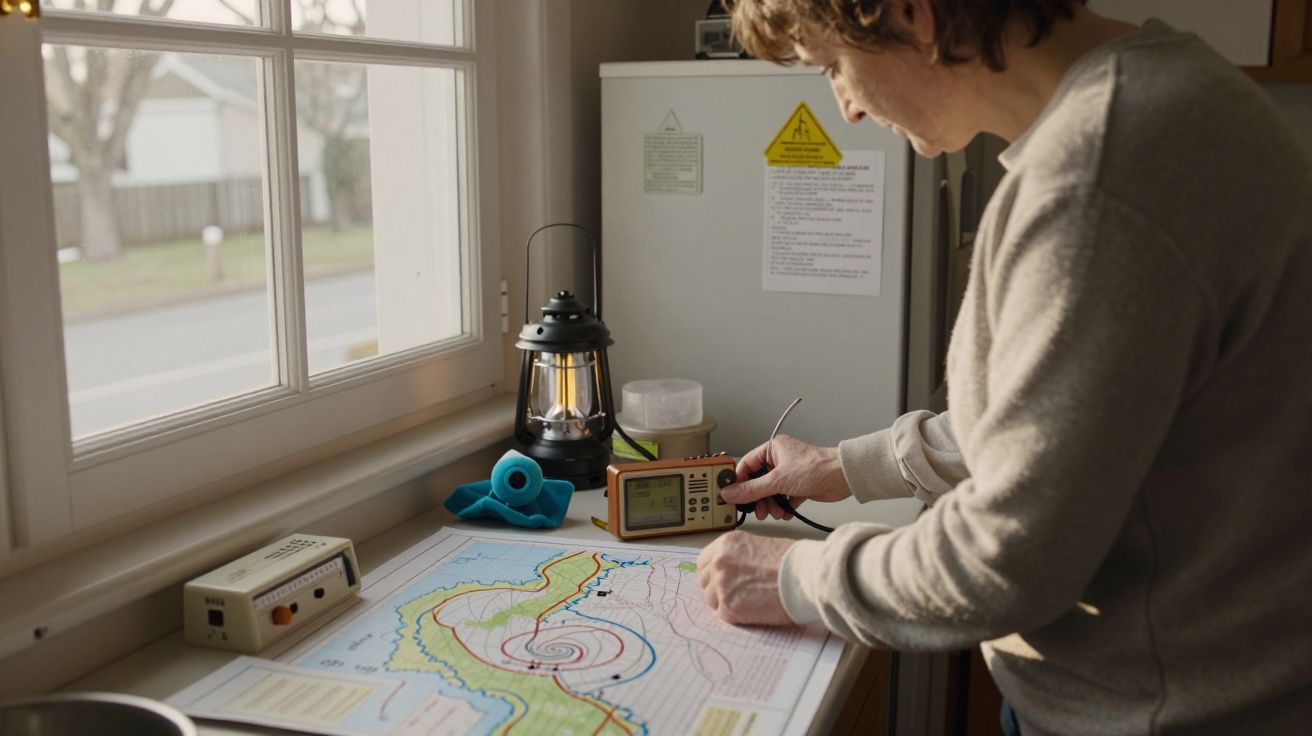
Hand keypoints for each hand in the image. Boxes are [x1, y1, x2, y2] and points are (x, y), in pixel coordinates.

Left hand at [696, 531, 796, 625]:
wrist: (805, 577)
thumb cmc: (792, 561)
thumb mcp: (759, 546)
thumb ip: (739, 557)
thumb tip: (734, 570)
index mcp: (726, 544)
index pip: (703, 562)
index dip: (712, 573)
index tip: (719, 579)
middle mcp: (719, 562)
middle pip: (704, 581)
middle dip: (716, 588)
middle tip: (736, 593)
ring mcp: (722, 585)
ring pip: (711, 600)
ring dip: (726, 602)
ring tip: (750, 601)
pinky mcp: (730, 608)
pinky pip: (724, 615)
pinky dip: (737, 616)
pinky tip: (754, 609)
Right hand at [722, 435, 850, 519]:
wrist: (843, 477)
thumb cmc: (815, 468)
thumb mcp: (777, 480)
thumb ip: (752, 489)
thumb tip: (730, 492)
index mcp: (772, 449)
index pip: (746, 464)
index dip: (739, 480)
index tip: (733, 494)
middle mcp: (779, 460)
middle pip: (758, 481)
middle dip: (757, 497)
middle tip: (757, 510)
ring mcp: (789, 474)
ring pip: (770, 492)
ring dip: (770, 504)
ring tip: (774, 512)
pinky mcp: (798, 486)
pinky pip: (783, 498)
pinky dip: (783, 507)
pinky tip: (785, 512)